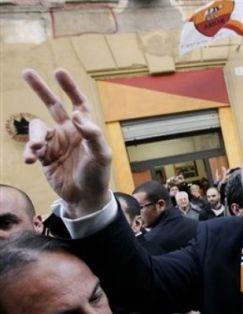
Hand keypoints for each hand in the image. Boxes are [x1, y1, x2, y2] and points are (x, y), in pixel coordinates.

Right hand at [22, 69, 111, 217]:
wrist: (85, 198)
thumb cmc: (98, 175)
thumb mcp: (101, 155)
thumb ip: (92, 134)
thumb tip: (76, 114)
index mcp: (85, 128)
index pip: (78, 103)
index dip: (70, 88)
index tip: (58, 72)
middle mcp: (69, 132)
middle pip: (53, 105)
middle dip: (41, 89)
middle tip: (27, 72)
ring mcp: (55, 144)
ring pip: (37, 129)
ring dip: (34, 136)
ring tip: (35, 148)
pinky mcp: (45, 157)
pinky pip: (32, 149)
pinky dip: (29, 152)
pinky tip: (31, 160)